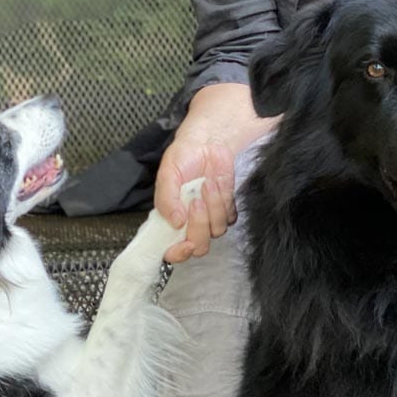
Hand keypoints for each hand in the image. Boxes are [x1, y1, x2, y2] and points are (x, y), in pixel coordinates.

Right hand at [154, 137, 236, 263]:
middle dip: (200, 226)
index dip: (179, 254)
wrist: (207, 143)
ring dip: (213, 207)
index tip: (186, 244)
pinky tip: (216, 184)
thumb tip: (174, 222)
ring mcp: (209, 217)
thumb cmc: (183, 157)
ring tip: (206, 184)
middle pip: (199, 245)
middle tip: (196, 201)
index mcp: (169, 219)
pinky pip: (230, 218)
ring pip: (216, 231)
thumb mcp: (167, 173)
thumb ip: (166, 198)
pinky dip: (224, 203)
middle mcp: (189, 223)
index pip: (172, 251)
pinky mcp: (226, 209)